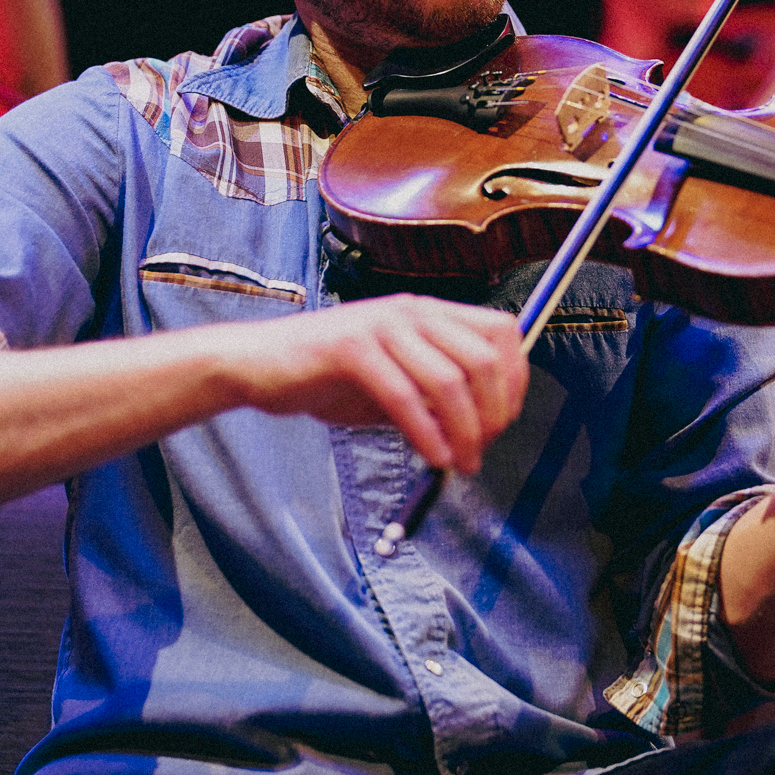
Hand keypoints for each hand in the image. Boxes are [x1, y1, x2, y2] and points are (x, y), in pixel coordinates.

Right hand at [216, 296, 526, 474]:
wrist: (260, 365)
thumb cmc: (327, 376)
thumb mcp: (396, 382)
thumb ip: (436, 396)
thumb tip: (482, 428)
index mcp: (428, 313)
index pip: (501, 332)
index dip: (515, 380)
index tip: (504, 422)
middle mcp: (411, 312)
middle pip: (484, 358)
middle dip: (494, 412)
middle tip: (482, 449)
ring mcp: (380, 326)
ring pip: (449, 379)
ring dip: (465, 430)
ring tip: (460, 463)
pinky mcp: (350, 350)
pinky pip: (403, 395)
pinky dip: (426, 433)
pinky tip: (432, 458)